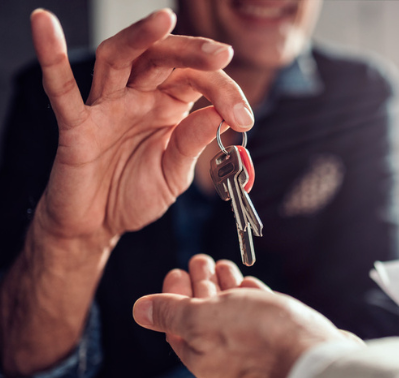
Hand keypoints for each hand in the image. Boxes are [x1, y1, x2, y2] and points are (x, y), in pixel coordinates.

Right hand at [30, 9, 252, 245]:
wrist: (98, 225)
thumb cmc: (134, 194)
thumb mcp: (174, 173)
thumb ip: (191, 144)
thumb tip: (218, 114)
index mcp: (169, 106)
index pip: (198, 81)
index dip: (224, 92)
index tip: (244, 118)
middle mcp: (138, 97)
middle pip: (163, 58)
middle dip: (193, 53)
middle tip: (221, 54)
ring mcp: (106, 107)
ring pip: (119, 57)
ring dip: (140, 37)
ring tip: (163, 18)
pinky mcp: (76, 126)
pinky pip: (61, 90)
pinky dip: (52, 57)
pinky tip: (45, 25)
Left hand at [133, 255, 356, 377]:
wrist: (314, 361)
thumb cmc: (259, 340)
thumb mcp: (204, 320)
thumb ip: (172, 313)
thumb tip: (139, 310)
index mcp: (200, 352)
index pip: (176, 321)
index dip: (173, 294)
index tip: (175, 270)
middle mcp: (224, 352)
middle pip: (204, 314)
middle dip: (200, 284)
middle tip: (199, 258)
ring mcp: (253, 345)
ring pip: (233, 312)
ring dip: (225, 286)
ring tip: (223, 265)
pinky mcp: (279, 337)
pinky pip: (258, 315)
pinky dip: (249, 297)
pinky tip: (249, 284)